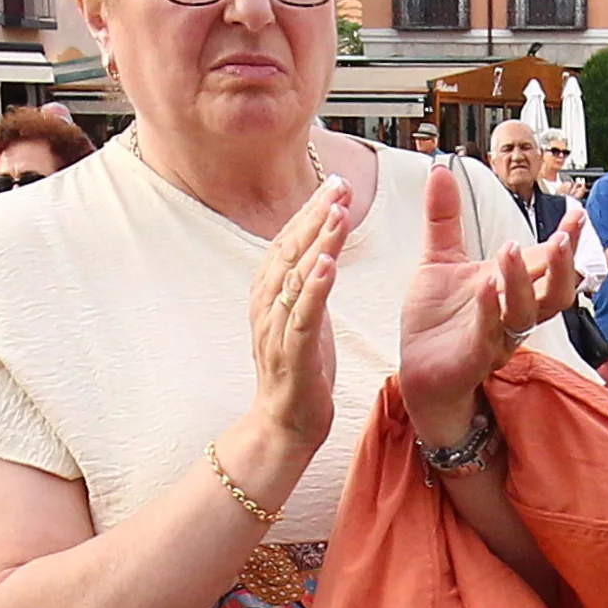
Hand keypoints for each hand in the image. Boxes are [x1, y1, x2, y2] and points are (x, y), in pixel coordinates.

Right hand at [237, 174, 349, 496]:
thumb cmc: (299, 369)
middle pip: (289, 250)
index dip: (310, 210)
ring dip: (317, 242)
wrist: (284, 424)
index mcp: (269, 293)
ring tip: (338, 213)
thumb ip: (307, 282)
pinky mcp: (293, 356)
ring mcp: (277, 330)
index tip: (336, 183)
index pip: (288, 241)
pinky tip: (328, 266)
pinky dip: (314, 290)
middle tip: (340, 186)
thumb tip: (321, 247)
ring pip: (295, 277)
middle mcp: (267, 305)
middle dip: (316, 215)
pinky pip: (302, 318)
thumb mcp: (304, 315)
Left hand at [395, 158, 582, 449]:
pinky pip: (488, 333)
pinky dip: (488, 308)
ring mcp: (496, 337)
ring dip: (521, 281)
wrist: (418, 370)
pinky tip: (485, 283)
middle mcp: (512, 313)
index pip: (546, 261)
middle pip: (553, 292)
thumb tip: (440, 170)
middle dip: (560, 264)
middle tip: (561, 236)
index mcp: (510, 287)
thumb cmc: (436, 320)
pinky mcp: (473, 357)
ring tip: (511, 249)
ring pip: (524, 313)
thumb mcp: (438, 259)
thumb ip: (444, 218)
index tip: (577, 212)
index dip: (564, 239)